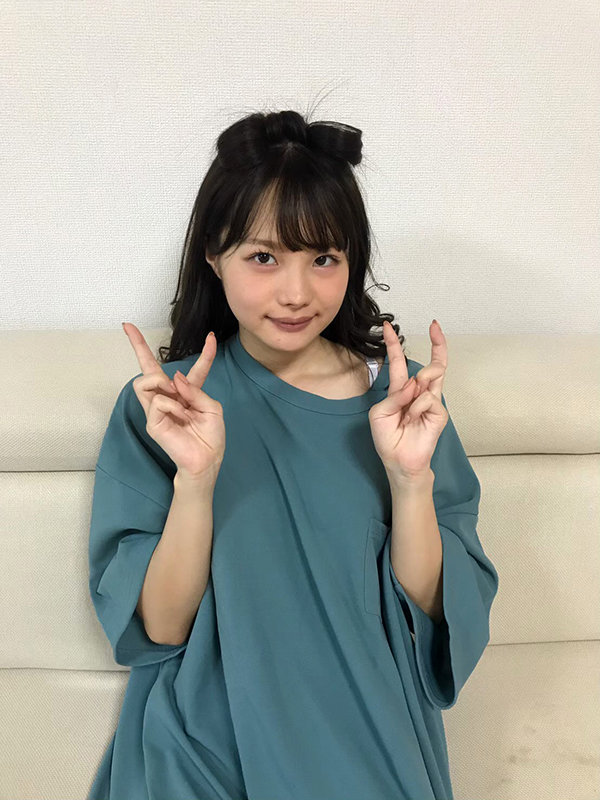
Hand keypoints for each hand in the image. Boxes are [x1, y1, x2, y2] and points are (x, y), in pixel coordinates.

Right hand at [123, 322, 225, 479]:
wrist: (207, 460)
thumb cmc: (211, 438)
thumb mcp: (212, 408)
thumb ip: (195, 389)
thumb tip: (173, 377)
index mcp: (189, 393)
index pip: (195, 369)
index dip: (206, 353)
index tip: (212, 336)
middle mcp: (170, 397)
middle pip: (148, 367)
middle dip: (136, 344)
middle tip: (127, 326)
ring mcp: (157, 408)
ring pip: (144, 380)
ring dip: (160, 381)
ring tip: (174, 395)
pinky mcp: (152, 421)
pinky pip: (157, 401)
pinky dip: (171, 405)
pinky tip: (179, 415)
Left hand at [368, 319, 448, 480]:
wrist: (398, 461)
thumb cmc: (387, 439)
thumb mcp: (379, 413)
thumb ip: (394, 395)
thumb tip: (414, 384)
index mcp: (401, 390)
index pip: (400, 363)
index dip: (393, 344)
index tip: (388, 326)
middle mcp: (418, 393)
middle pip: (433, 363)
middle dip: (437, 343)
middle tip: (435, 325)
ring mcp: (431, 402)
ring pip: (434, 373)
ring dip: (421, 379)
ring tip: (410, 405)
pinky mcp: (439, 412)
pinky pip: (428, 398)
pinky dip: (417, 406)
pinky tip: (413, 418)